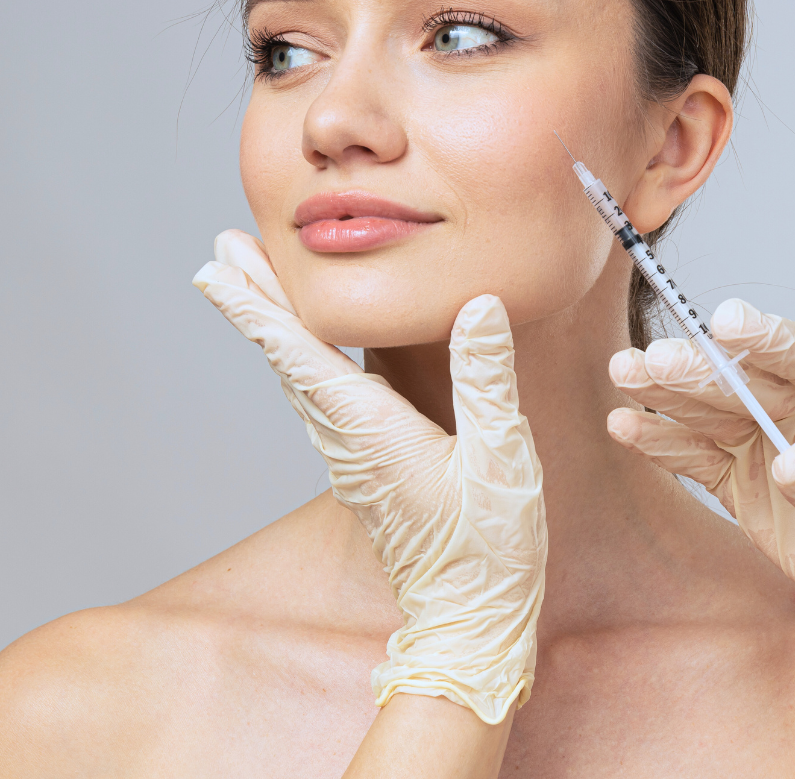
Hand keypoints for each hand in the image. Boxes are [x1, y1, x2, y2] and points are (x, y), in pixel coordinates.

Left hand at [193, 230, 546, 725]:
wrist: (471, 619)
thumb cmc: (489, 546)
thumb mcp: (501, 456)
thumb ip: (486, 378)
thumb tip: (479, 306)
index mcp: (372, 432)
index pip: (301, 356)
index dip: (258, 309)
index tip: (216, 271)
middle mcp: (348, 442)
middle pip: (288, 360)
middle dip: (255, 301)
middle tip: (222, 252)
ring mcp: (353, 459)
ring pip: (299, 380)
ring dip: (273, 327)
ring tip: (253, 285)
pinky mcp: (366, 470)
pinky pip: (320, 402)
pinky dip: (301, 362)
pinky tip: (307, 352)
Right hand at [607, 299, 794, 746]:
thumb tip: (792, 462)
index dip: (768, 339)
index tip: (724, 321)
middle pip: (746, 381)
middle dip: (699, 370)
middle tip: (653, 360)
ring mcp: (770, 441)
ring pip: (712, 409)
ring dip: (667, 393)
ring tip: (624, 374)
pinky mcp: (741, 476)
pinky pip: (696, 454)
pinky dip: (661, 441)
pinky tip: (627, 425)